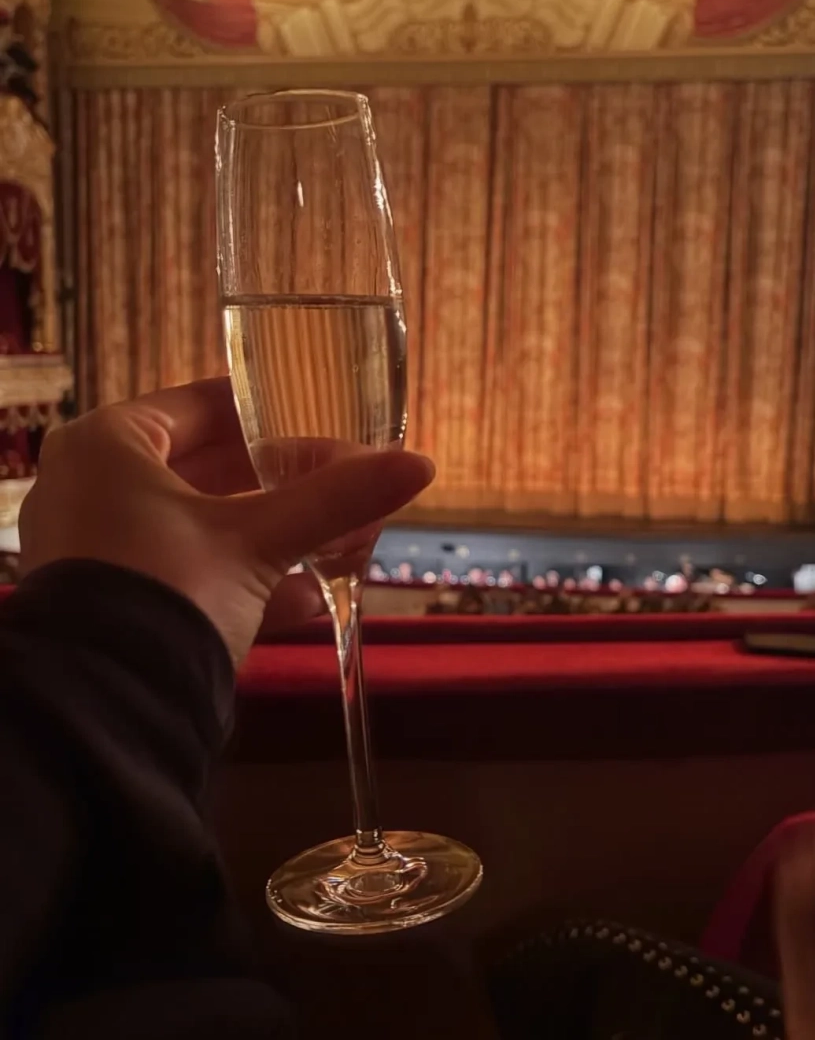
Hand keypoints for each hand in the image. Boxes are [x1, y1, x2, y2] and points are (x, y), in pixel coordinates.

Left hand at [19, 379, 433, 661]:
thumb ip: (337, 499)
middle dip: (282, 485)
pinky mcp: (115, 607)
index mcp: (108, 446)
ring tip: (340, 539)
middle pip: (206, 470)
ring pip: (202, 529)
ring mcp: (99, 552)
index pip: (200, 407)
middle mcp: (91, 490)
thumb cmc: (171, 588)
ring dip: (272, 538)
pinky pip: (188, 577)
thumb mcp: (259, 539)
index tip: (323, 422)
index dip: (270, 415)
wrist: (107, 710)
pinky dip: (244, 583)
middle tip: (341, 483)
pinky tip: (311, 598)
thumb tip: (421, 465)